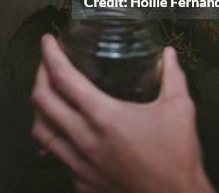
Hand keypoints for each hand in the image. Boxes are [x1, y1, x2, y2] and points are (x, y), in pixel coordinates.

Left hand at [31, 35, 213, 192]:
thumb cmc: (178, 157)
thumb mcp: (179, 109)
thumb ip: (172, 75)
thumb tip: (168, 53)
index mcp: (104, 116)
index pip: (63, 78)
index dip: (50, 54)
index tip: (48, 40)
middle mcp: (84, 140)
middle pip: (41, 101)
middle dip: (39, 74)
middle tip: (47, 61)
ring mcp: (79, 165)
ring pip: (40, 131)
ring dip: (40, 107)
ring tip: (50, 93)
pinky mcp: (81, 183)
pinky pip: (56, 154)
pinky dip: (56, 135)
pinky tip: (67, 128)